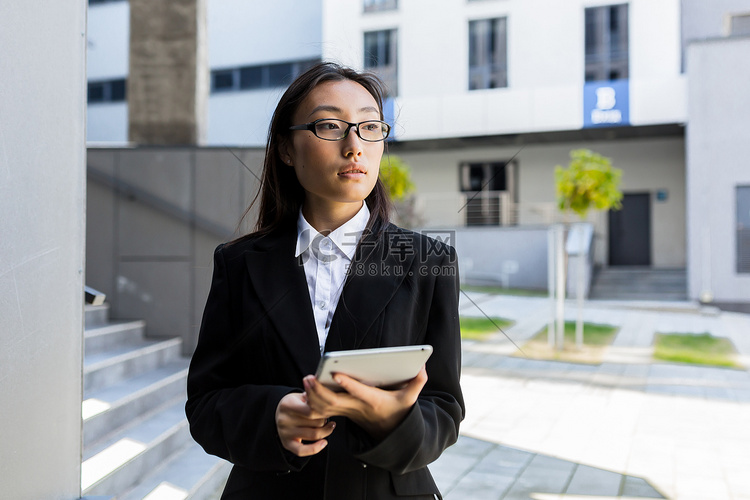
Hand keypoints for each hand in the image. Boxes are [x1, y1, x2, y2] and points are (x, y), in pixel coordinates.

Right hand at [275, 392, 335, 456]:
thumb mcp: (301, 395)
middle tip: (328, 416)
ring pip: (313, 435)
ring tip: (330, 426)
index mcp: (287, 405)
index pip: (311, 411)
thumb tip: (326, 401)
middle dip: (325, 420)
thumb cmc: (295, 403)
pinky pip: (301, 451)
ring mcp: (285, 433)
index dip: (324, 411)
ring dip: (325, 431)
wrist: (278, 412)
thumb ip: (313, 397)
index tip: (329, 409)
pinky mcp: (286, 443)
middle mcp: (284, 419)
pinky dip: (315, 448)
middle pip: (315, 423)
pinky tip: (324, 442)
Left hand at [303, 366, 427, 439]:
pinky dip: (313, 403)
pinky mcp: (342, 413)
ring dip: (313, 396)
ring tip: (306, 380)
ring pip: (326, 407)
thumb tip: (423, 365)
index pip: (359, 393)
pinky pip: (324, 410)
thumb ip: (418, 381)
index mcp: (374, 401)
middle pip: (335, 402)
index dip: (348, 384)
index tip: (336, 373)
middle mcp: (358, 407)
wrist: (389, 431)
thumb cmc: (399, 410)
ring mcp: (348, 412)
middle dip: (320, 391)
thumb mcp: (411, 398)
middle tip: (309, 377)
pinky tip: (306, 391)